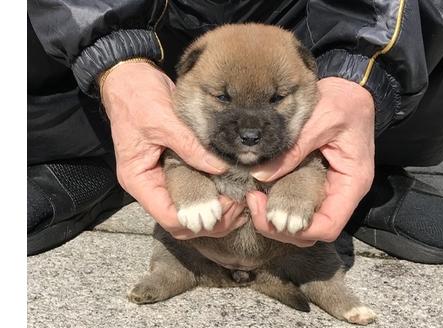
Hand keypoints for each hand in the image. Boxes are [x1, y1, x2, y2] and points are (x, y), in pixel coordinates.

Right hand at [101, 62, 246, 238]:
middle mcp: (150, 185)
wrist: (130, 78)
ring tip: (239, 200)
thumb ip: (190, 147)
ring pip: (190, 211)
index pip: (169, 217)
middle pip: (182, 222)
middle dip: (211, 221)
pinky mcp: (173, 168)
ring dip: (214, 212)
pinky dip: (212, 194)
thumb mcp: (164, 121)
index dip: (198, 218)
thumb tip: (220, 168)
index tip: (225, 206)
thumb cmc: (138, 98)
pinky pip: (194, 189)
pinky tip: (231, 189)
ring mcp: (161, 178)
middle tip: (238, 206)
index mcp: (139, 180)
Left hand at [247, 77, 374, 246]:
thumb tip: (260, 175)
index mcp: (352, 183)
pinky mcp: (319, 183)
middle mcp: (343, 193)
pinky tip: (263, 191)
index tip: (268, 213)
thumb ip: (294, 149)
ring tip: (255, 197)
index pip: (329, 227)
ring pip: (305, 224)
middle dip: (281, 228)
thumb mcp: (320, 120)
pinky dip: (280, 205)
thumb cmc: (343, 102)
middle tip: (253, 202)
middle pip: (314, 232)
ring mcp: (331, 190)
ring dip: (278, 220)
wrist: (352, 90)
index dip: (298, 230)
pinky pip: (301, 206)